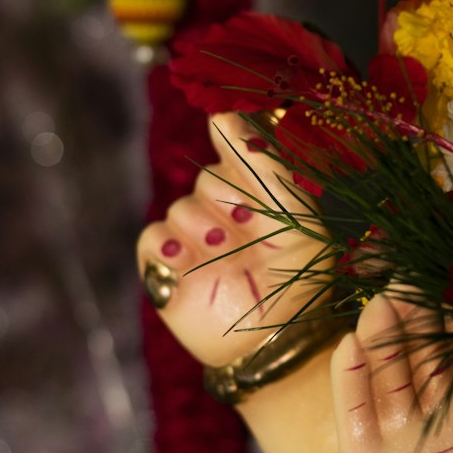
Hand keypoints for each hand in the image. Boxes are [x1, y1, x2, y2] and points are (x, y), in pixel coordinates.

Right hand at [137, 112, 333, 367]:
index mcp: (262, 192)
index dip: (234, 140)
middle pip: (208, 178)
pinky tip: (192, 264)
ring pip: (181, 209)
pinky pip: (153, 238)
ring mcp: (194, 238)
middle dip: (231, 201)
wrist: (278, 339)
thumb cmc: (299, 276)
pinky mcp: (166, 267)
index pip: (237, 148)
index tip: (228, 127)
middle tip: (251, 229)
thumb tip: (223, 113)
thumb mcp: (296, 214)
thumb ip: (265, 163)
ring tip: (229, 257)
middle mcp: (225, 210)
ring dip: (205, 230)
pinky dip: (171, 248)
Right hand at [332, 291, 452, 452]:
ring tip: (387, 296)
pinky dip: (351, 376)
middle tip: (423, 269)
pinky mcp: (363, 451)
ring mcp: (398, 422)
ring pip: (391, 364)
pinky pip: (353, 406)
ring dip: (387, 330)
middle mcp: (440, 400)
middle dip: (426, 307)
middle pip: (429, 343)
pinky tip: (353, 345)